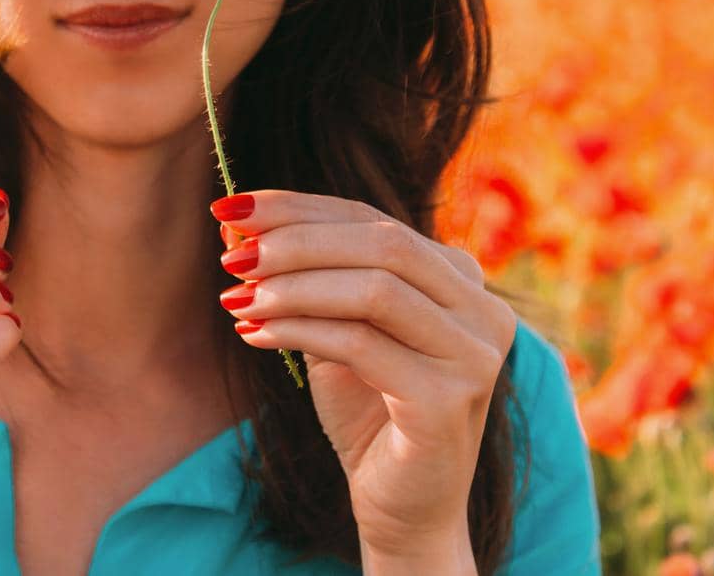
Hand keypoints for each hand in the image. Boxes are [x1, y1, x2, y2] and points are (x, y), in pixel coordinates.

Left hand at [214, 188, 514, 564]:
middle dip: (294, 241)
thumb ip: (303, 276)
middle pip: (380, 243)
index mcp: (460, 278)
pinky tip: (255, 335)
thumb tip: (237, 220)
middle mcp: (482, 308)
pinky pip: (362, 345)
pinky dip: (300, 332)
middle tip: (231, 255)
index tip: (231, 206)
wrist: (403, 508)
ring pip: (373, 289)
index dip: (298, 208)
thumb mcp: (334, 326)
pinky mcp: (450, 401)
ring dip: (292, 287)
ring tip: (237, 298)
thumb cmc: (367, 411)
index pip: (372, 219)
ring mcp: (474, 354)